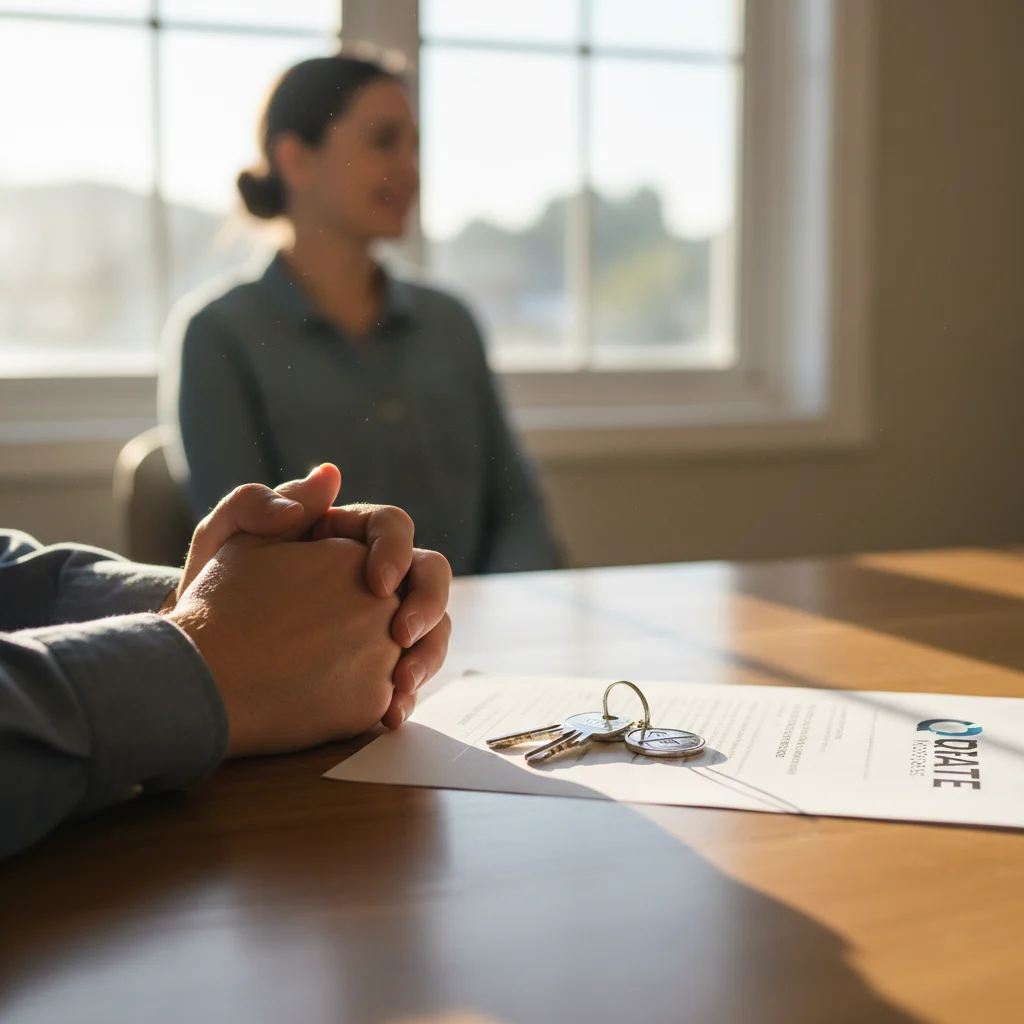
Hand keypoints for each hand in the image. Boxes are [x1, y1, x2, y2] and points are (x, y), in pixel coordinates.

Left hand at [171, 464, 451, 726]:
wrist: (199, 661)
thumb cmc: (210, 593)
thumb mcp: (221, 541)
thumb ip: (258, 502)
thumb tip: (327, 478)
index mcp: (345, 536)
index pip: (392, 526)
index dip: (396, 550)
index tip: (377, 584)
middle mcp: (374, 576)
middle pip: (429, 574)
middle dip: (428, 602)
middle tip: (402, 633)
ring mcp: (380, 623)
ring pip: (433, 626)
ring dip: (429, 653)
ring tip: (401, 685)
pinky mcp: (377, 668)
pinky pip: (409, 675)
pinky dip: (408, 694)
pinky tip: (390, 715)